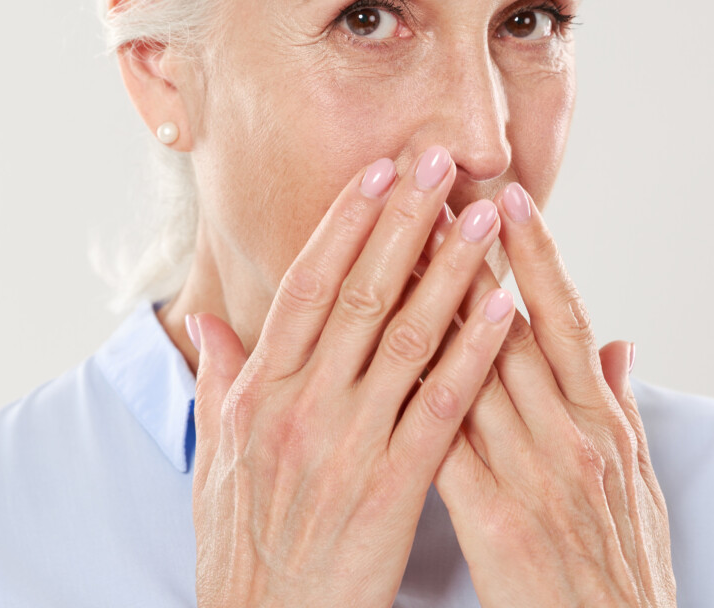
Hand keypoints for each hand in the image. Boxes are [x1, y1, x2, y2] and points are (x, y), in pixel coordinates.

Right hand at [186, 148, 519, 607]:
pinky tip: (506, 311)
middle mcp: (301, 407)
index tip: (376, 173)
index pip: (306, 288)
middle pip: (360, 294)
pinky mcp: (392, 489)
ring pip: (407, 338)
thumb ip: (216, 385)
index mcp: (258, 394)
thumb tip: (207, 324)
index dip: (344, 225)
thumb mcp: (214, 464)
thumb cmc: (242, 552)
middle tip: (437, 161)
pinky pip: (442, 409)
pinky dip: (475, 355)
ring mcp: (347, 446)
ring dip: (451, 270)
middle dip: (403, 221)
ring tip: (484, 217)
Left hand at [430, 185, 677, 607]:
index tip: (508, 197)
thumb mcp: (643, 485)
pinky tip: (380, 356)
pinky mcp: (495, 522)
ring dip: (433, 308)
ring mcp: (534, 478)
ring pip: (473, 372)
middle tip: (437, 192)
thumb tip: (621, 341)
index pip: (565, 319)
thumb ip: (623, 407)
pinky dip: (416, 394)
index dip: (537, 255)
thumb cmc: (627, 573)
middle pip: (510, 330)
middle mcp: (573, 438)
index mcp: (606, 425)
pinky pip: (446, 444)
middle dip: (471, 258)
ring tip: (400, 249)